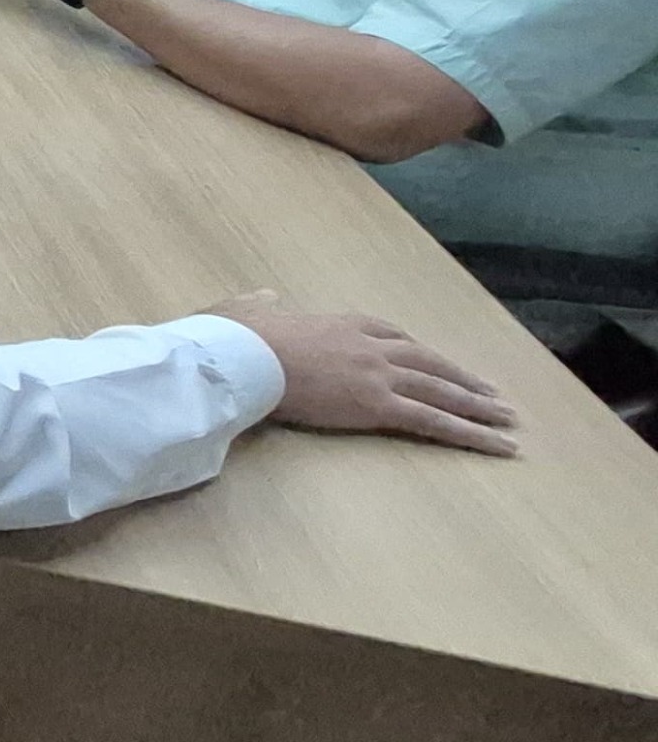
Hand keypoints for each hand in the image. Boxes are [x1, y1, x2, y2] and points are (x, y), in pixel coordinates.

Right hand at [210, 294, 518, 454]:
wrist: (243, 355)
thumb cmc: (235, 338)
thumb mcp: (244, 311)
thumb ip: (260, 305)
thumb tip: (263, 297)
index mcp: (342, 323)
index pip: (392, 335)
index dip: (415, 351)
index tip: (433, 362)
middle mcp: (370, 345)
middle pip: (428, 361)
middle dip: (462, 378)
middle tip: (492, 394)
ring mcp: (378, 374)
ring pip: (440, 389)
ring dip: (477, 404)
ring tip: (507, 419)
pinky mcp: (378, 405)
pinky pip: (432, 420)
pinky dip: (468, 433)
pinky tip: (495, 445)